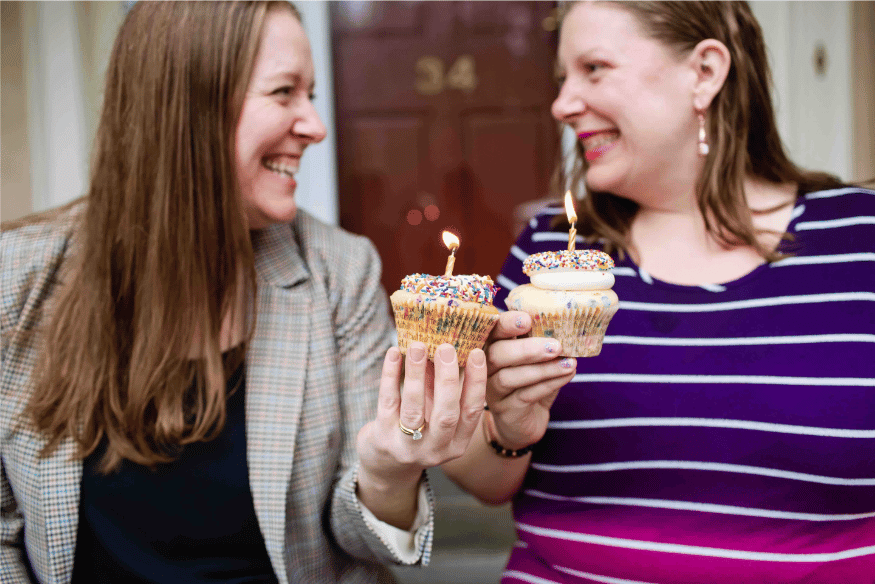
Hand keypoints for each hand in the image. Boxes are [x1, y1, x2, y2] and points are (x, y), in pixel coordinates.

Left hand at [356, 341, 487, 488]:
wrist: (386, 464)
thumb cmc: (419, 428)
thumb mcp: (435, 413)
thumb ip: (442, 387)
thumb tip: (447, 346)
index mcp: (456, 443)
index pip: (471, 411)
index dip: (476, 382)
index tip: (477, 353)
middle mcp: (435, 449)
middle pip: (446, 413)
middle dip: (447, 378)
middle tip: (446, 347)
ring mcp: (407, 446)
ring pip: (414, 408)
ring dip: (416, 374)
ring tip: (417, 346)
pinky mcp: (382, 437)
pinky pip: (388, 402)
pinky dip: (390, 375)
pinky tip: (394, 353)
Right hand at [484, 311, 575, 450]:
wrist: (525, 422)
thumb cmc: (530, 383)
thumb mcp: (536, 359)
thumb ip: (542, 342)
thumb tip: (567, 326)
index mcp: (491, 346)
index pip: (492, 330)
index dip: (506, 323)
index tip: (527, 319)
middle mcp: (484, 367)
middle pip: (496, 354)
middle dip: (526, 348)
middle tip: (556, 345)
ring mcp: (491, 390)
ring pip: (509, 377)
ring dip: (542, 369)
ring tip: (569, 363)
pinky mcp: (503, 410)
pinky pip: (524, 395)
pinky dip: (548, 384)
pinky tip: (566, 376)